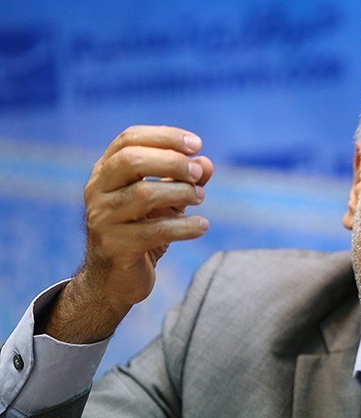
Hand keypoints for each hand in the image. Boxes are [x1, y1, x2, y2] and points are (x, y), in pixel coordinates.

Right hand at [45, 125, 213, 342]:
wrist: (116, 280)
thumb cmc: (142, 231)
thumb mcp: (166, 201)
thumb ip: (185, 180)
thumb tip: (206, 163)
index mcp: (105, 172)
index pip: (128, 139)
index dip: (164, 136)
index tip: (197, 144)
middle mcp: (97, 191)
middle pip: (131, 161)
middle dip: (172, 162)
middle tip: (198, 174)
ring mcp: (102, 219)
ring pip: (144, 194)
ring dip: (182, 193)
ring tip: (200, 198)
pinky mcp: (114, 247)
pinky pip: (155, 231)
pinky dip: (185, 227)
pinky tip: (202, 226)